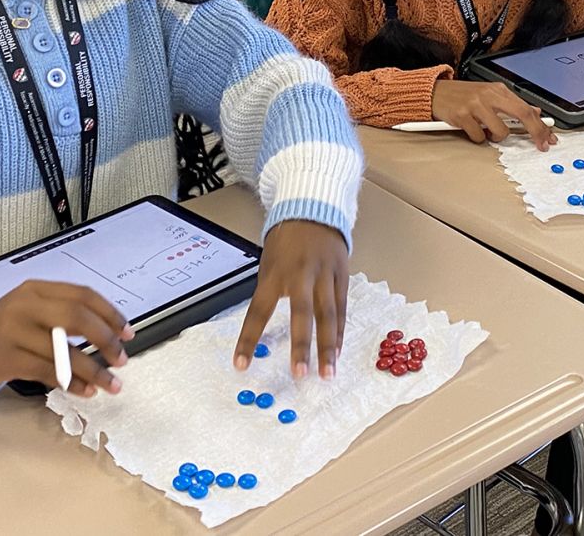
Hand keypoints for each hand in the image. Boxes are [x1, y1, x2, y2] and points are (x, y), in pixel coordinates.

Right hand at [0, 280, 133, 396]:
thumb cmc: (6, 328)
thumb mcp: (33, 309)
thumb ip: (64, 314)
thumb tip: (109, 333)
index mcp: (38, 289)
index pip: (82, 295)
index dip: (109, 314)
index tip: (126, 333)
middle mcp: (26, 306)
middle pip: (75, 317)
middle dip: (105, 339)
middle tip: (121, 358)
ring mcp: (14, 331)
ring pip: (62, 349)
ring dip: (92, 369)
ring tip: (110, 383)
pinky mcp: (6, 358)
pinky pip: (47, 371)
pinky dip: (71, 383)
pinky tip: (85, 390)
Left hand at [233, 220, 348, 379]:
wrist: (314, 209)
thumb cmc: (286, 240)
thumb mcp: (268, 262)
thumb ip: (269, 292)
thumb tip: (260, 327)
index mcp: (275, 273)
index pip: (258, 311)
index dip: (249, 339)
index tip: (241, 364)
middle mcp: (300, 274)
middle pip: (302, 313)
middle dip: (301, 346)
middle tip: (299, 373)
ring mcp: (324, 274)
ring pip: (328, 314)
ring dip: (328, 346)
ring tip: (327, 374)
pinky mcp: (342, 275)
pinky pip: (341, 308)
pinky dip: (340, 332)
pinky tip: (338, 353)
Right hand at [431, 79, 557, 148]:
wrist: (434, 92)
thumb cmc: (462, 96)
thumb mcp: (488, 95)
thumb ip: (510, 105)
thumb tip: (535, 112)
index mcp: (498, 90)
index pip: (526, 107)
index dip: (540, 125)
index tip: (548, 137)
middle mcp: (489, 95)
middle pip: (522, 114)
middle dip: (535, 132)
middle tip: (539, 144)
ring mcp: (475, 104)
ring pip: (501, 130)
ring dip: (496, 137)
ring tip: (486, 130)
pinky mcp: (462, 115)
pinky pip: (479, 136)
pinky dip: (477, 137)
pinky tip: (471, 129)